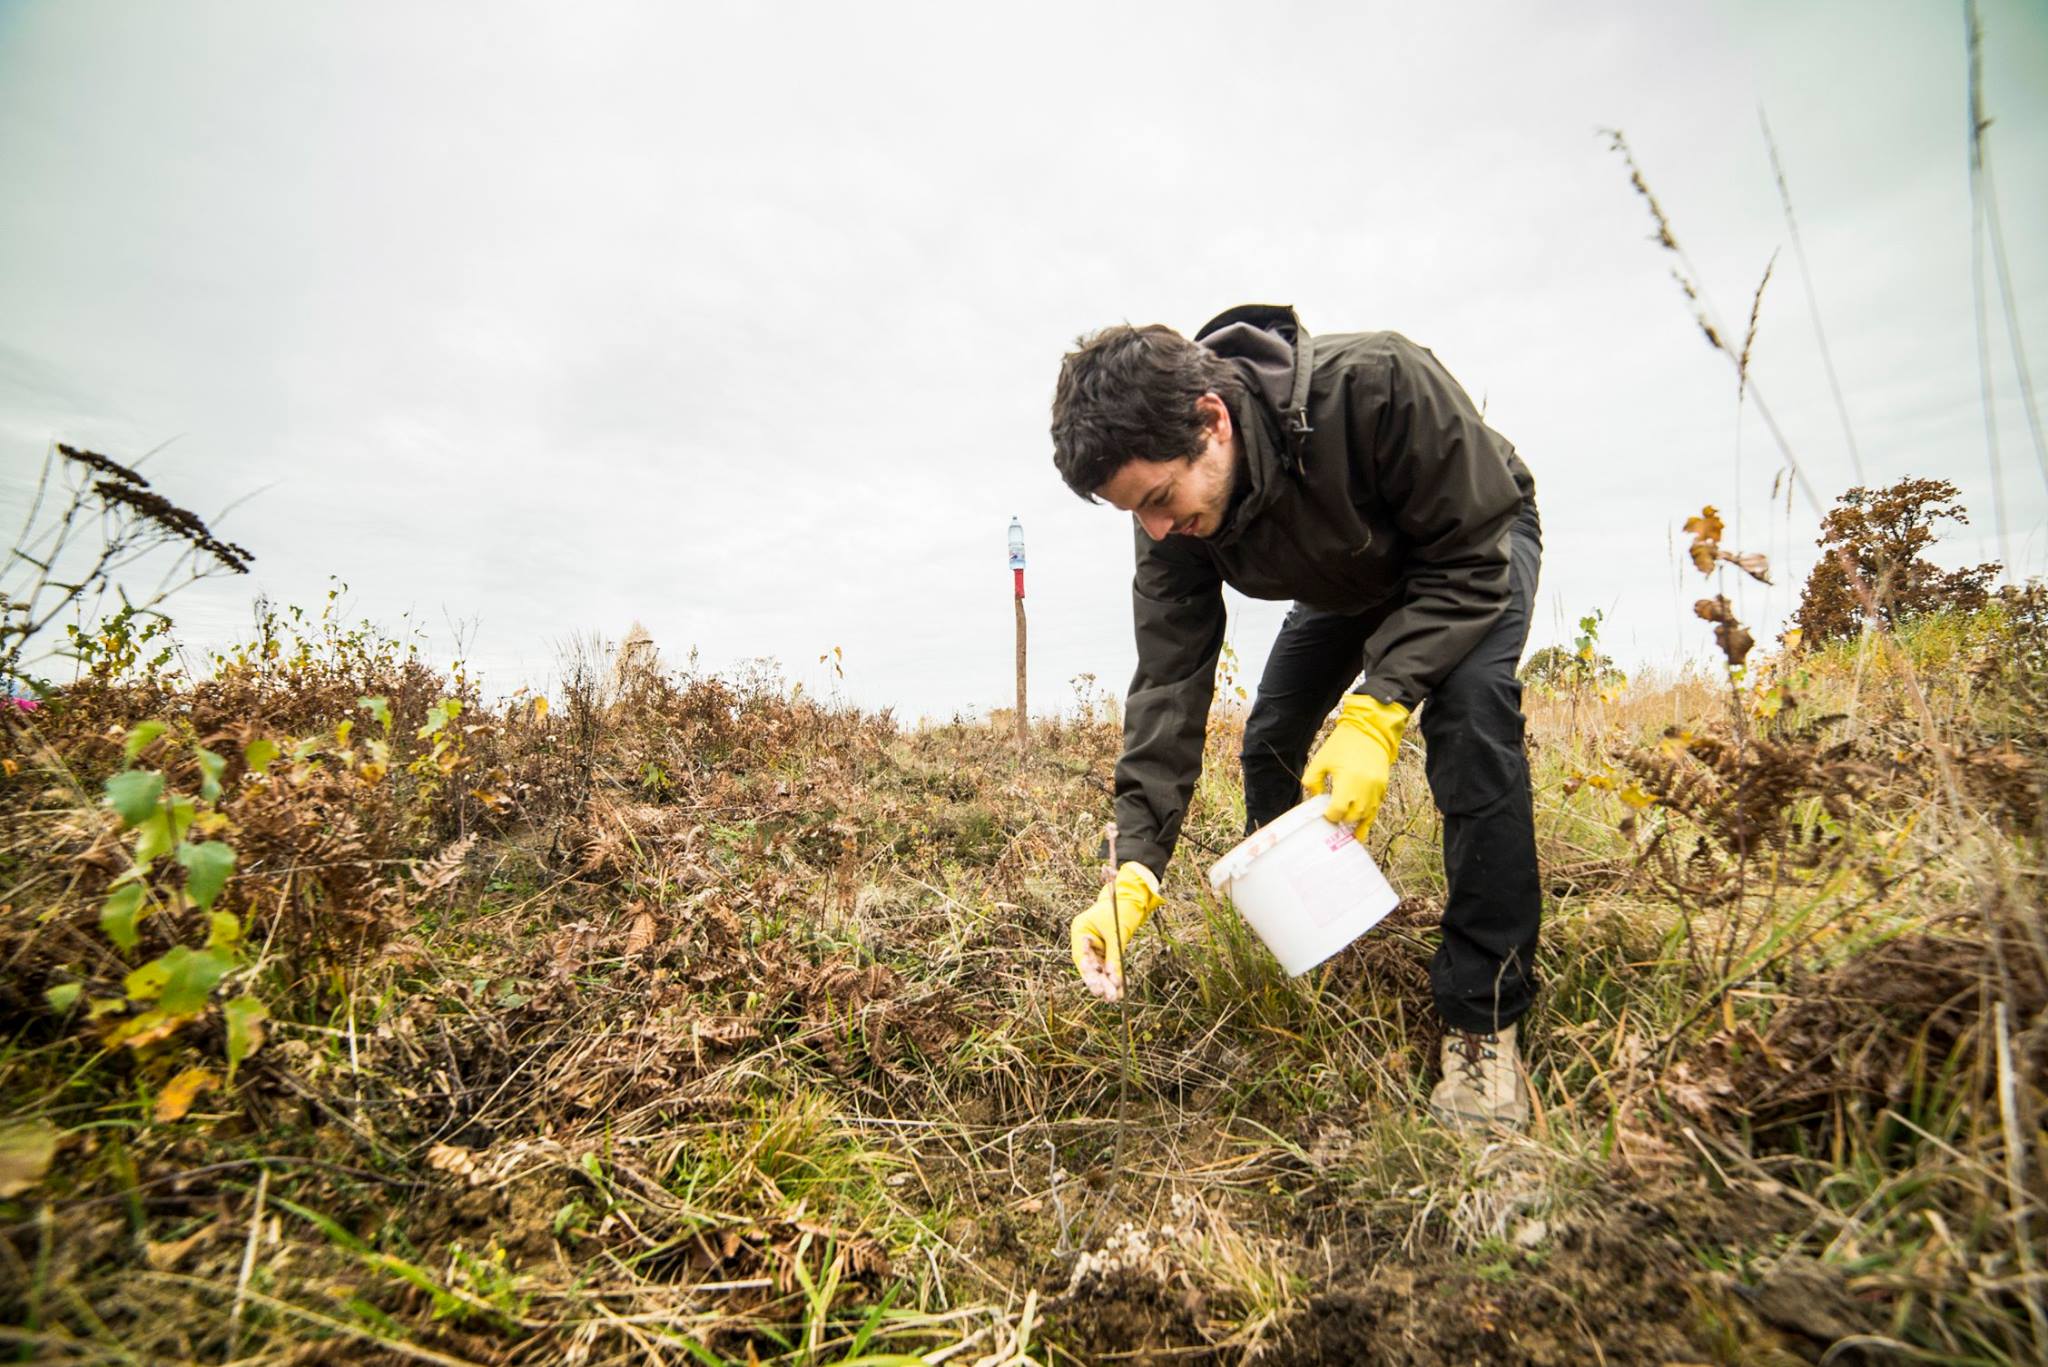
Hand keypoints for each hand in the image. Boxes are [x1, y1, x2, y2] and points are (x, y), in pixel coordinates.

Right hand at [1070, 862, 1160, 1001]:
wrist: (1132, 898)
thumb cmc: (1120, 909)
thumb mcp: (1116, 932)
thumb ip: (1114, 955)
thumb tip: (1113, 978)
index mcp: (1080, 930)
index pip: (1081, 956)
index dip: (1089, 974)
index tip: (1097, 988)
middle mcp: (1085, 939)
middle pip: (1089, 965)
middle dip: (1099, 981)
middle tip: (1107, 996)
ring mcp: (1095, 945)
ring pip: (1099, 968)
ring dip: (1107, 982)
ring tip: (1114, 998)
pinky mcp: (1106, 949)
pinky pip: (1108, 966)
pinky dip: (1114, 976)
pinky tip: (1119, 988)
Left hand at [1301, 694, 1410, 837]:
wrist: (1369, 730)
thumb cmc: (1343, 744)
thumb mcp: (1321, 760)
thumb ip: (1312, 780)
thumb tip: (1314, 796)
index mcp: (1347, 783)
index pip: (1337, 812)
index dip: (1329, 816)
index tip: (1324, 814)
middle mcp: (1364, 790)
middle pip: (1351, 817)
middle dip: (1341, 819)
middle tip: (1333, 818)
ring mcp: (1376, 790)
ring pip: (1366, 816)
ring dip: (1355, 821)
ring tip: (1347, 829)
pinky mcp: (1383, 787)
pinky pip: (1376, 808)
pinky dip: (1368, 816)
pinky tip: (1361, 823)